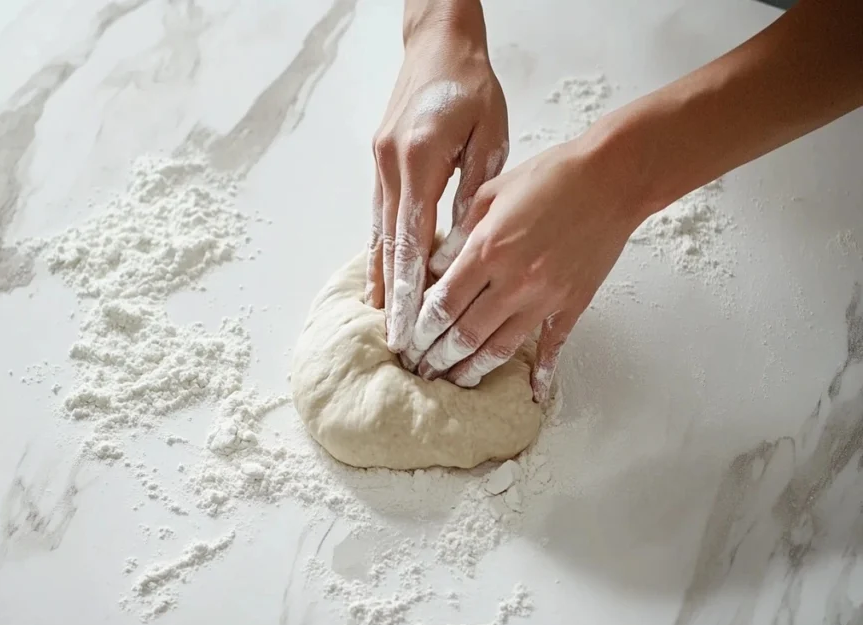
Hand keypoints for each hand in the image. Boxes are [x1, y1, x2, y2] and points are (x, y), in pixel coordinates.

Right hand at [367, 0, 508, 354]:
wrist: (438, 45)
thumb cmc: (471, 86)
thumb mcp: (488, 136)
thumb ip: (473, 193)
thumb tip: (463, 248)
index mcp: (420, 160)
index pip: (413, 239)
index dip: (412, 287)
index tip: (411, 324)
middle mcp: (391, 167)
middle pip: (389, 245)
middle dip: (393, 296)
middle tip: (395, 339)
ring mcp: (379, 165)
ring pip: (377, 233)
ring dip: (381, 277)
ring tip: (381, 319)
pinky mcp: (379, 163)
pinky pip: (376, 216)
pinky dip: (377, 249)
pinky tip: (378, 275)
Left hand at [402, 135, 650, 401]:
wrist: (614, 178)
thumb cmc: (552, 176)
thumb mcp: (491, 192)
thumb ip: (458, 233)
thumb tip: (435, 267)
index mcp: (487, 251)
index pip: (443, 304)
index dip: (421, 329)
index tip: (408, 342)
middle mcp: (513, 282)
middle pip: (466, 334)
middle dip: (438, 357)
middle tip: (421, 369)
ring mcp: (545, 298)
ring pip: (500, 348)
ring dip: (473, 369)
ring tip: (453, 381)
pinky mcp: (572, 304)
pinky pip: (552, 346)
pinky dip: (541, 372)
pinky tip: (531, 392)